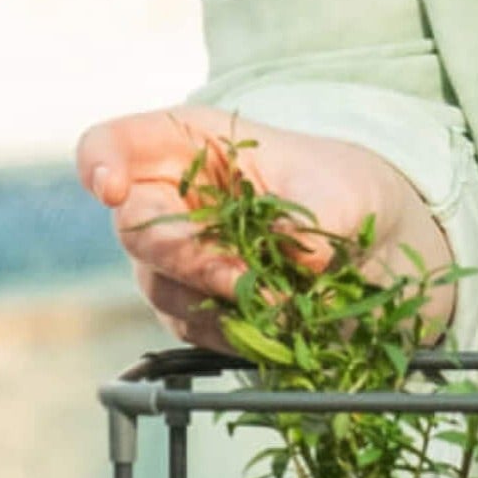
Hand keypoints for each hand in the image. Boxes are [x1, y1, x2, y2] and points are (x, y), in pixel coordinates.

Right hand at [76, 105, 451, 350]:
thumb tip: (296, 252)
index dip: (100, 164)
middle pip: (134, 228)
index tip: (113, 189)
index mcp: (189, 146)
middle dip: (188, 257)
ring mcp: (178, 259)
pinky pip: (193, 328)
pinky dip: (235, 333)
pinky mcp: (197, 309)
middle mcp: (170, 202)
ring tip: (284, 306)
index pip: (114, 144)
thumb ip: (315, 217)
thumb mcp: (345, 191)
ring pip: (161, 286)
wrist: (376, 250)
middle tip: (244, 277)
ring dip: (218, 302)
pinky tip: (277, 327)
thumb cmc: (348, 194)